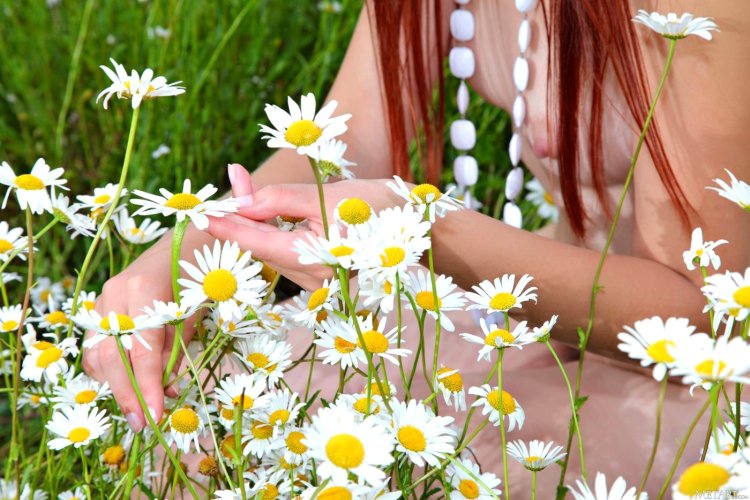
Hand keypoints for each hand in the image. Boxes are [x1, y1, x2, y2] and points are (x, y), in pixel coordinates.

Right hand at [81, 225, 211, 431]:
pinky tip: (131, 382)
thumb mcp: (198, 310)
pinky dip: (110, 368)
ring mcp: (104, 299)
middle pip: (111, 358)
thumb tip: (167, 388)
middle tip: (144, 424)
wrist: (188, 238)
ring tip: (142, 407)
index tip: (155, 417)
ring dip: (117, 385)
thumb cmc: (202, 272)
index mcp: (143, 291)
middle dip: (127, 395)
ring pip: (98, 354)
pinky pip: (97, 345)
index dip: (147, 388)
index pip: (140, 352)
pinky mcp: (101, 306)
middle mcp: (115, 295)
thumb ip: (178, 347)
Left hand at [206, 164, 400, 289]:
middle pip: (261, 245)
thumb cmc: (380, 208)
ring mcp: (316, 280)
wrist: (421, 230)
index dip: (227, 227)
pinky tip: (266, 207)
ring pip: (271, 249)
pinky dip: (273, 229)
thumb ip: (282, 200)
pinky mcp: (320, 274)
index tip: (201, 213)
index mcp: (316, 259)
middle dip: (241, 214)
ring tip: (246, 183)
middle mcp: (312, 278)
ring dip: (256, 220)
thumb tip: (242, 202)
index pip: (258, 242)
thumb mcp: (330, 195)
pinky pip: (285, 251)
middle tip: (233, 175)